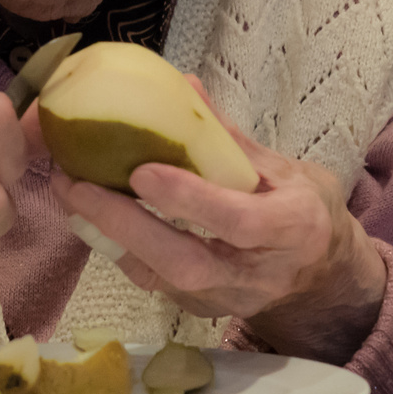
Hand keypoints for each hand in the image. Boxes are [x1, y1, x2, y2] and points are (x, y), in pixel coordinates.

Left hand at [31, 76, 388, 364]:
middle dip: (126, 225)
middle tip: (77, 186)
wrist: (323, 279)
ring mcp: (225, 298)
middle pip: (186, 262)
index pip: (238, 222)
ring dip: (109, 236)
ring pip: (161, 279)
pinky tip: (86, 215)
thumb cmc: (302, 209)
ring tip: (69, 193)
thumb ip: (229, 135)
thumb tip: (181, 84)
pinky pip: (152, 283)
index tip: (140, 171)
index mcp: (292, 229)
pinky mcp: (199, 309)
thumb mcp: (284, 166)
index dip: (188, 199)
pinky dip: (116, 248)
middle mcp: (257, 273)